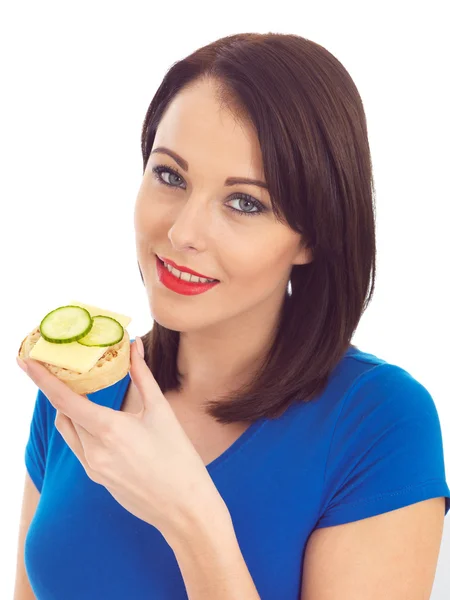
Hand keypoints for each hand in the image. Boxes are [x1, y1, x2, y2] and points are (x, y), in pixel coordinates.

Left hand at [17, 338, 222, 539]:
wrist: (184, 507)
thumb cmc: (179, 457)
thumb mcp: (161, 411)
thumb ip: (142, 376)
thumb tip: (134, 346)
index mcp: (109, 430)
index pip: (64, 399)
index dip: (41, 378)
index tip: (26, 360)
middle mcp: (94, 450)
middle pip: (64, 412)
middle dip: (60, 389)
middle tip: (68, 370)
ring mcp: (93, 467)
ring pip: (69, 430)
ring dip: (71, 410)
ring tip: (85, 392)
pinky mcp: (97, 478)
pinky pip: (79, 447)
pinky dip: (82, 428)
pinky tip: (100, 421)